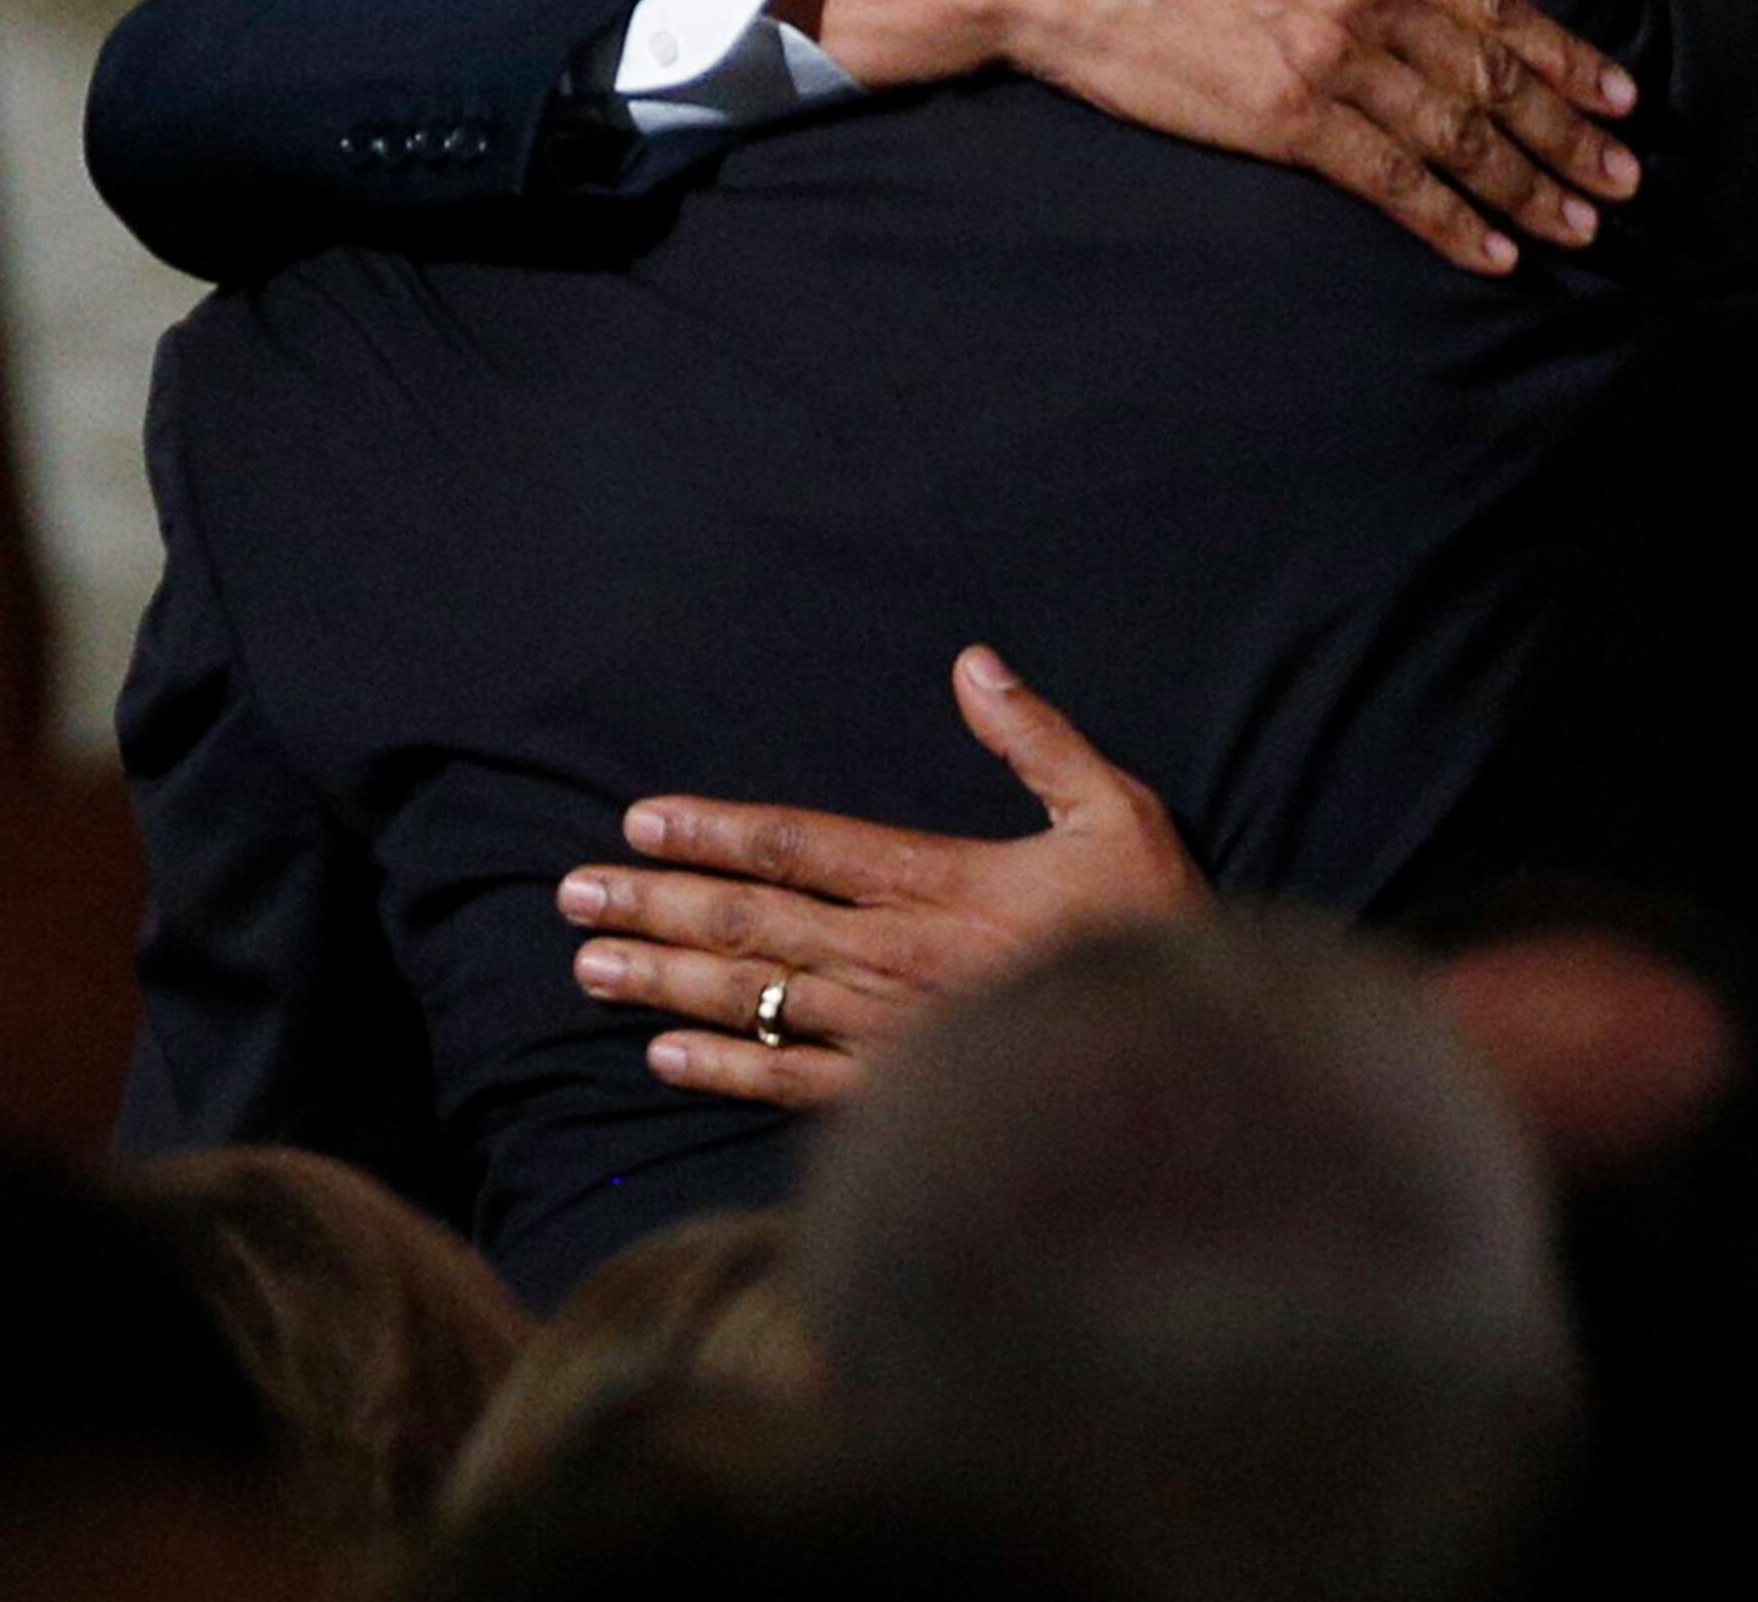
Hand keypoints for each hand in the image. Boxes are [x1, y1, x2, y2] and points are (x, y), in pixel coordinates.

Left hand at [558, 647, 1208, 1108]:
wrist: (1185, 1070)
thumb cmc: (1154, 928)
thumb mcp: (1116, 812)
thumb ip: (1038, 739)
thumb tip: (972, 663)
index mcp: (943, 883)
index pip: (802, 846)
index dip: (714, 832)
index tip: (640, 822)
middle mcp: (898, 957)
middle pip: (754, 923)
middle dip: (656, 904)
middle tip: (572, 895)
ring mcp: (894, 1033)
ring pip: (758, 999)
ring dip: (666, 980)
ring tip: (589, 965)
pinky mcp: (904, 1094)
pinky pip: (795, 1082)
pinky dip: (725, 1067)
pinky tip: (663, 1053)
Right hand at [792, 0, 1639, 276]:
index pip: (1494, 5)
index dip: (1565, 57)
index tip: (1620, 98)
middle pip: (1493, 78)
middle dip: (1570, 136)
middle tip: (1625, 182)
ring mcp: (1330, 59)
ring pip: (1457, 134)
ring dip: (1529, 187)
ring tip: (1581, 227)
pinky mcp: (1287, 119)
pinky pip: (1392, 179)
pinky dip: (1450, 219)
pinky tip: (1492, 251)